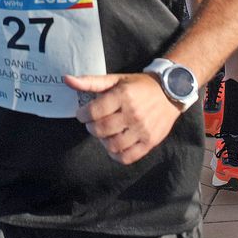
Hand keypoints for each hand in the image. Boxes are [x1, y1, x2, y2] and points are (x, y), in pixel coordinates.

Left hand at [65, 72, 182, 164]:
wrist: (170, 92)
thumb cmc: (139, 86)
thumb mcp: (116, 79)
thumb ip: (90, 81)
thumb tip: (66, 79)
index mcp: (123, 96)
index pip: (94, 112)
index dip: (82, 115)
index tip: (82, 114)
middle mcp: (133, 113)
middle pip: (101, 129)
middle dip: (91, 128)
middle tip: (93, 123)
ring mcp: (142, 129)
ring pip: (113, 145)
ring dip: (103, 141)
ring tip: (105, 133)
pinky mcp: (150, 142)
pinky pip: (128, 157)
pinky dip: (116, 155)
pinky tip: (114, 145)